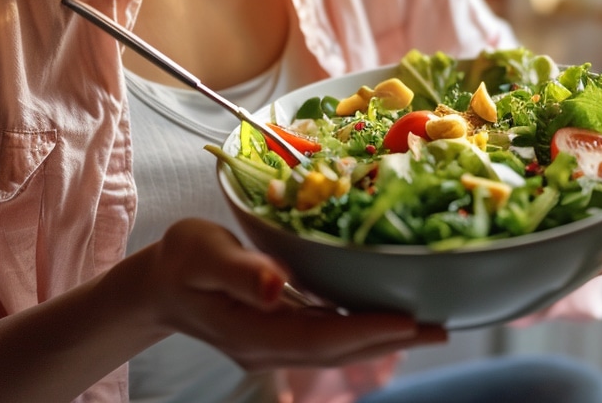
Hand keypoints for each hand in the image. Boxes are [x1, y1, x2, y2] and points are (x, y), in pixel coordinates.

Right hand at [138, 218, 446, 370]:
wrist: (158, 284)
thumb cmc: (180, 259)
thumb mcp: (201, 253)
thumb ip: (239, 270)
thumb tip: (275, 288)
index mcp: (251, 332)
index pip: (318, 338)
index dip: (365, 331)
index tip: (409, 320)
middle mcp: (269, 347)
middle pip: (339, 349)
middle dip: (392, 339)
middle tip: (443, 327)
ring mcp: (276, 345)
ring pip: (339, 347)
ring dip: (385, 338)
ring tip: (432, 326)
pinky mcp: (282, 333)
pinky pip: (331, 336)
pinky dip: (364, 327)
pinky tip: (391, 318)